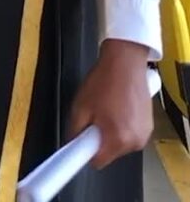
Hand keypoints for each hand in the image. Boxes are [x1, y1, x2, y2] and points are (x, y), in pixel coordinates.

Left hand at [68, 40, 152, 168]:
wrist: (125, 61)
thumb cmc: (104, 80)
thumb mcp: (80, 105)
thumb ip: (75, 130)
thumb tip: (73, 144)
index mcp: (118, 139)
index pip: (97, 162)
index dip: (86, 151)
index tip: (81, 141)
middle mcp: (135, 141)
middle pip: (109, 153)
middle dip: (99, 138)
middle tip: (95, 116)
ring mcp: (144, 134)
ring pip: (120, 144)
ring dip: (112, 132)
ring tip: (108, 108)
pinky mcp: (149, 126)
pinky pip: (129, 134)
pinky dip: (123, 125)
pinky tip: (119, 106)